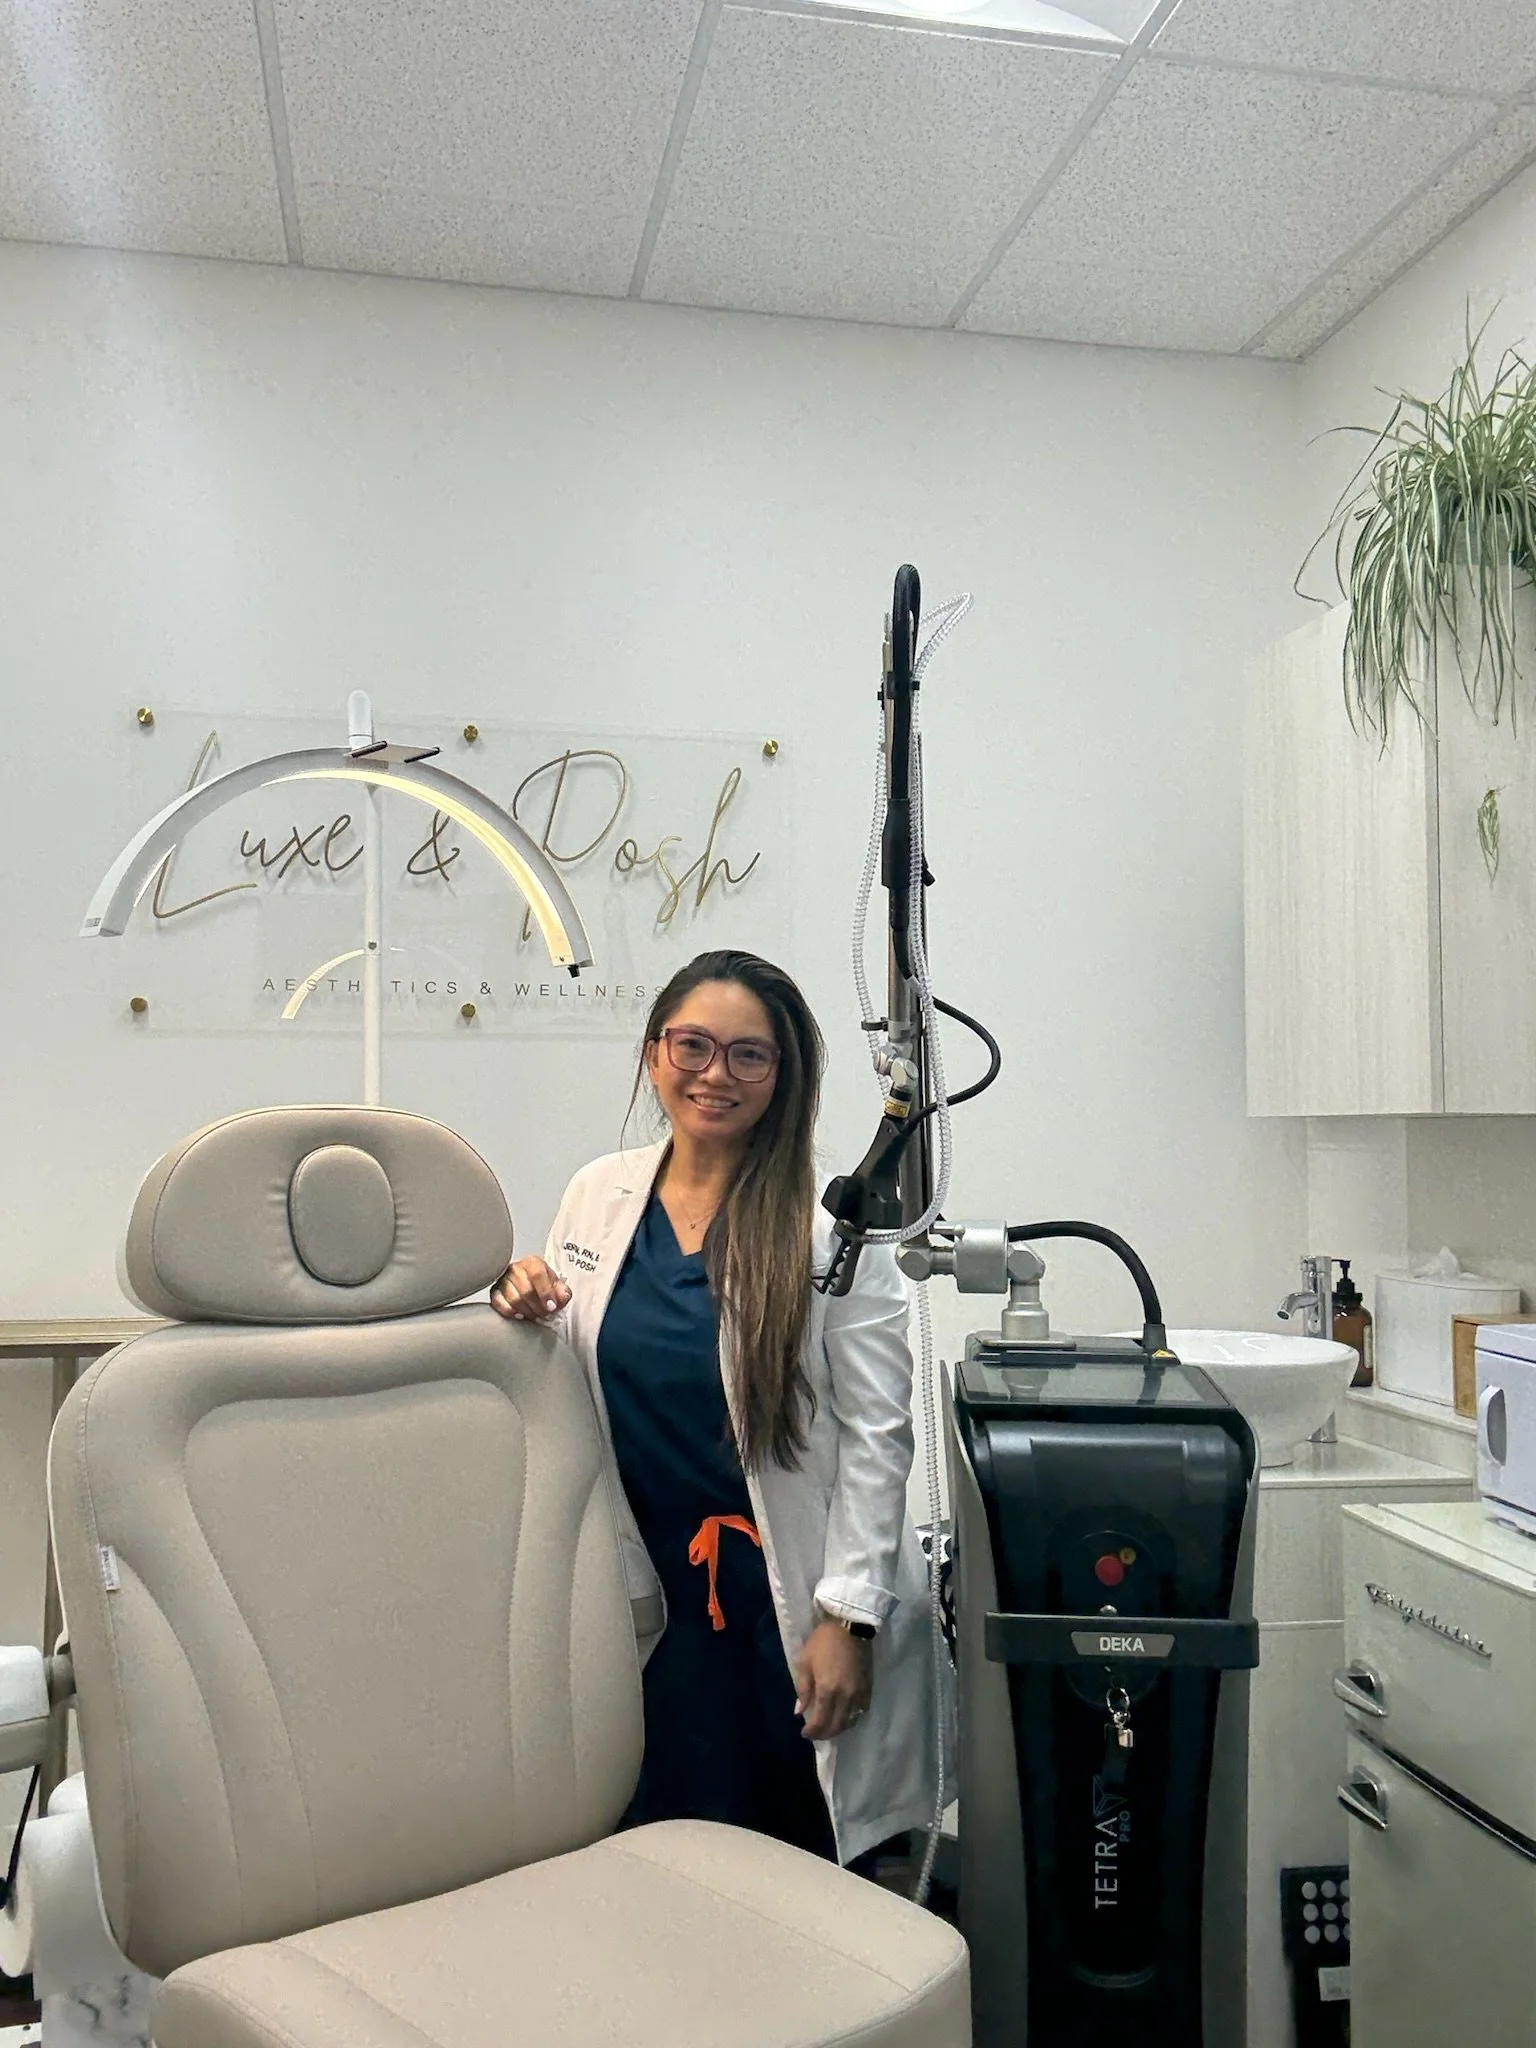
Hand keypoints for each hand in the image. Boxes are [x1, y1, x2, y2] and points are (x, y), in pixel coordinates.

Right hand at [490, 1257, 570, 1322]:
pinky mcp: (494, 1292)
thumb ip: (563, 1292)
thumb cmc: (542, 1285)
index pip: (537, 1275)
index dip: (546, 1293)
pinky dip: (510, 1312)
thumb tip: (562, 1297)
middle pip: (526, 1290)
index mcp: (532, 1263)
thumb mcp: (557, 1286)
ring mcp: (503, 1280)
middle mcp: (516, 1269)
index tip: (551, 1307)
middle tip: (545, 1315)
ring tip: (535, 1316)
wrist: (530, 1287)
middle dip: (538, 1307)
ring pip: (514, 1299)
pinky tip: (520, 1315)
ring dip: (527, 1312)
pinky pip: (498, 1303)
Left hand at [795, 1620, 872, 1740]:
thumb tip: (799, 1711)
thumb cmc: (824, 1641)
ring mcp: (859, 1694)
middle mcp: (845, 1697)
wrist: (850, 1625)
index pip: (820, 1721)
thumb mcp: (805, 1662)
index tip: (804, 1733)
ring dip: (839, 1728)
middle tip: (815, 1733)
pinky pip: (862, 1712)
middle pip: (836, 1726)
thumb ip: (803, 1689)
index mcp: (827, 1690)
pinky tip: (845, 1716)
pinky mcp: (869, 1688)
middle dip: (824, 1734)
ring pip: (850, 1722)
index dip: (811, 1731)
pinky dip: (852, 1718)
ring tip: (829, 1727)